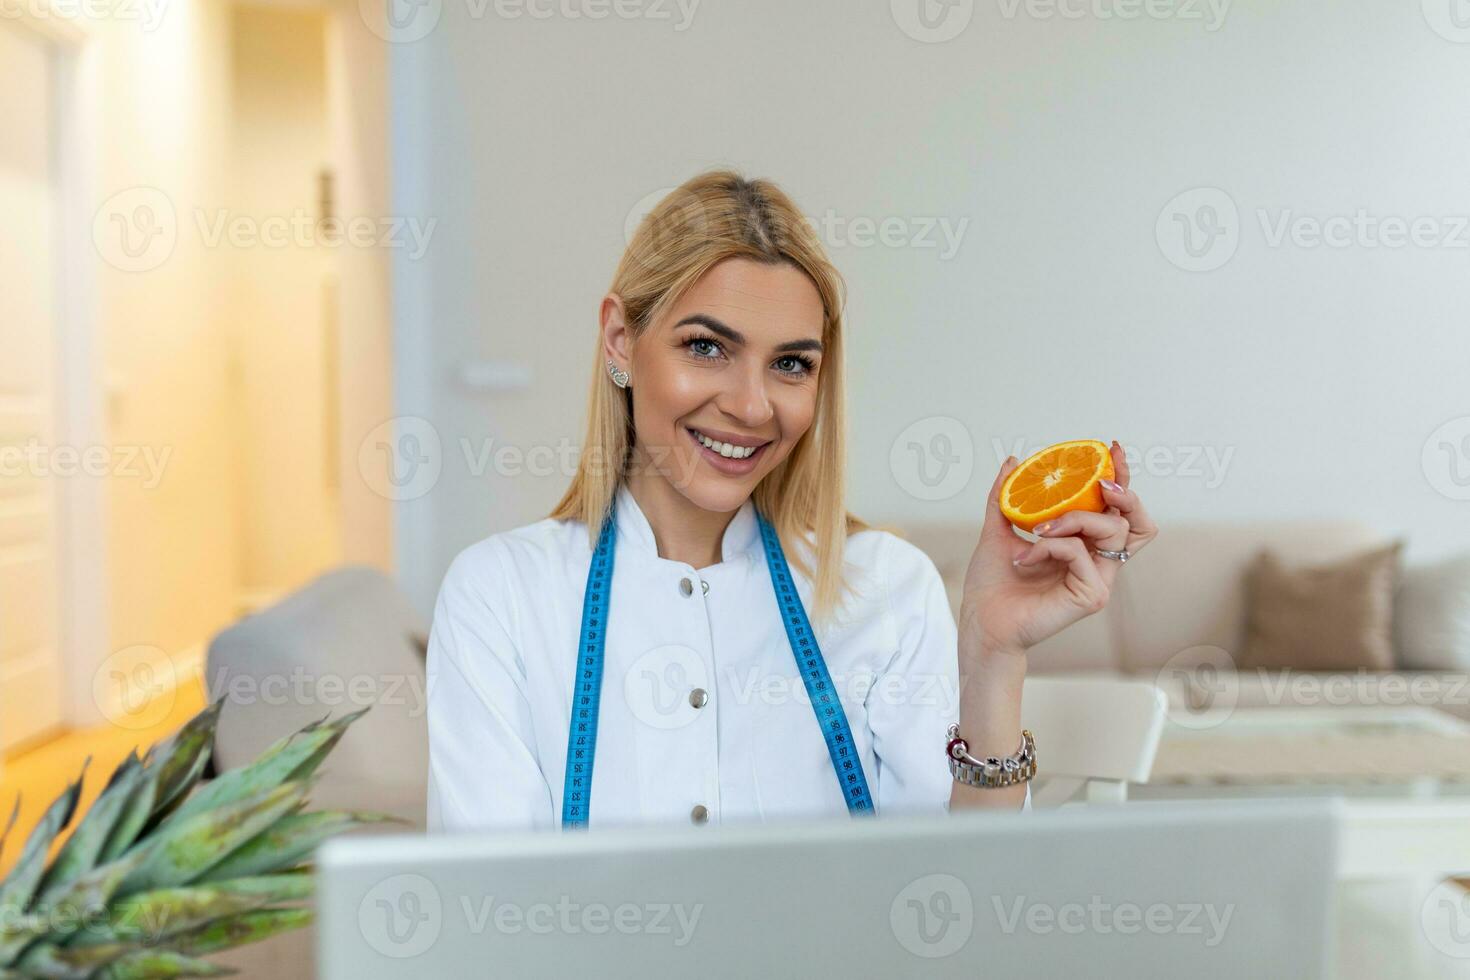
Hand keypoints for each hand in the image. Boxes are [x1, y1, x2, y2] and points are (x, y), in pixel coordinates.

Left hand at [958, 440, 1158, 658]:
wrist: (982, 621)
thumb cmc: (993, 584)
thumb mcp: (997, 530)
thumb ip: (1007, 496)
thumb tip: (1014, 461)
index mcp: (1083, 546)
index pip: (1116, 511)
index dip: (1122, 479)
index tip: (1112, 449)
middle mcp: (1097, 562)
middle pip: (1133, 520)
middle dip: (1123, 492)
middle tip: (1100, 481)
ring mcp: (1098, 579)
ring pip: (1111, 530)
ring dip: (1073, 518)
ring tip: (1039, 527)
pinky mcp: (1092, 595)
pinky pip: (1078, 552)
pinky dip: (1049, 546)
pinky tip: (1025, 558)